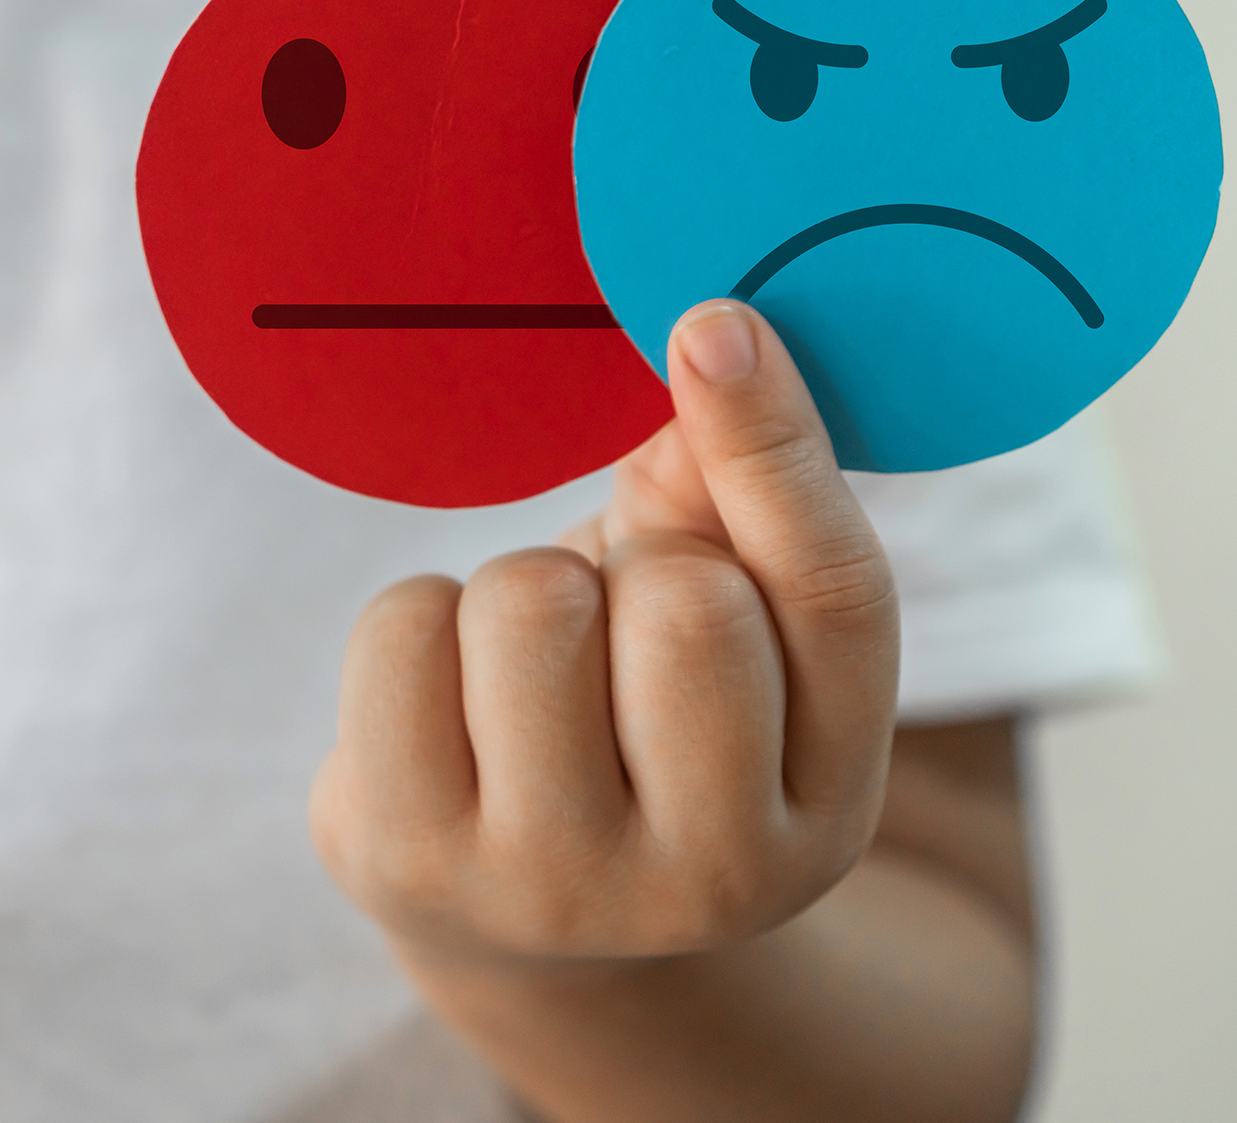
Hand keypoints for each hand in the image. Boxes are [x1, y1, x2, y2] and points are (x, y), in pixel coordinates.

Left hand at [308, 300, 897, 968]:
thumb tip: (713, 352)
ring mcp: (554, 885)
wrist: (506, 914)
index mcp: (828, 803)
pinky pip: (404, 628)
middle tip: (606, 622)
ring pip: (532, 608)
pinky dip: (414, 622)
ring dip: (516, 591)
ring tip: (518, 668)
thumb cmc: (627, 725)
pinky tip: (438, 696)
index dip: (776, 446)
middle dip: (630, 564)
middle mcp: (715, 876)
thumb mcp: (718, 636)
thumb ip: (729, 509)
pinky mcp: (409, 857)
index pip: (832, 598)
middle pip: (685, 606)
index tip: (713, 321)